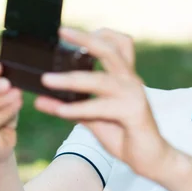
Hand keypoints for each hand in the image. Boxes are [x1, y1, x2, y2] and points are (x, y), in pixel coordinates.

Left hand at [35, 27, 173, 180]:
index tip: (71, 33)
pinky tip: (61, 111)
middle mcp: (131, 81)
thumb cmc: (125, 135)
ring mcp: (134, 95)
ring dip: (71, 79)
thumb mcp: (92, 118)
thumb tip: (39, 100)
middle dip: (86, 39)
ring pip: (101, 79)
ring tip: (47, 79)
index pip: (119, 44)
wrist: (152, 158)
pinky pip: (101, 107)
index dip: (99, 34)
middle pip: (112, 49)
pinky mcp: (133, 113)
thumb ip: (70, 107)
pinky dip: (79, 108)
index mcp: (124, 77)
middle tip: (62, 32)